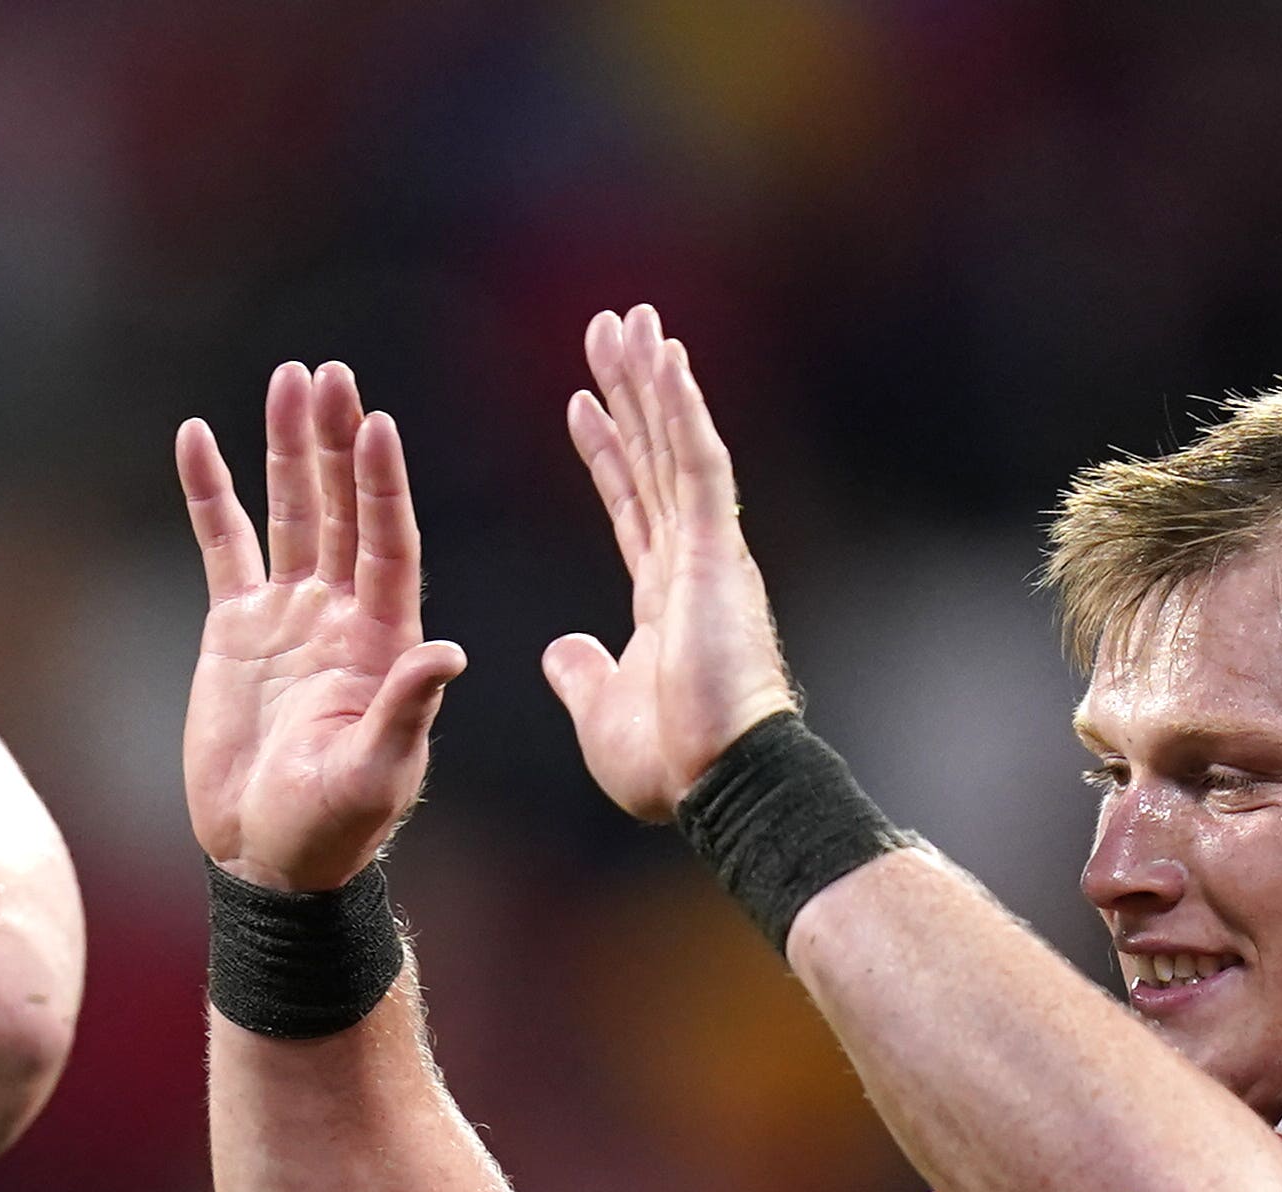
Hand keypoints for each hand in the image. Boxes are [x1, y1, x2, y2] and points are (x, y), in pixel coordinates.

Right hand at [176, 360, 465, 894]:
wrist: (268, 859)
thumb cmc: (333, 830)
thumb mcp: (375, 775)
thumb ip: (406, 712)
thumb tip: (447, 654)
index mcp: (384, 642)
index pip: (389, 544)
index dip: (382, 486)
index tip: (376, 425)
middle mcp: (341, 616)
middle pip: (342, 509)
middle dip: (335, 443)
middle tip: (328, 375)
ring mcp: (289, 617)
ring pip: (289, 513)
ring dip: (286, 449)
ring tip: (286, 379)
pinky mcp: (236, 631)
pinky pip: (223, 547)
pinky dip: (210, 494)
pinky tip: (198, 438)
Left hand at [543, 306, 798, 822]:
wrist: (717, 782)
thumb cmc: (672, 764)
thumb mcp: (602, 713)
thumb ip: (583, 675)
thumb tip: (561, 650)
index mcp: (663, 596)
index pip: (629, 504)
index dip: (605, 452)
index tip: (579, 403)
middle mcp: (690, 561)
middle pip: (651, 457)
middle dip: (629, 391)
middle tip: (608, 328)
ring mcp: (708, 552)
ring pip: (675, 444)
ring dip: (652, 380)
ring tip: (631, 319)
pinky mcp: (720, 551)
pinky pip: (698, 462)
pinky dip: (682, 408)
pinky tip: (666, 357)